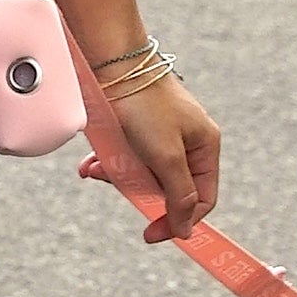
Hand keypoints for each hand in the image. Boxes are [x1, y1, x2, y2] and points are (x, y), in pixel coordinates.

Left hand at [93, 75, 219, 242]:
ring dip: (117, 175)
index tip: (150, 234)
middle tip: (114, 183)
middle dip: (137, 190)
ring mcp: (163, 134)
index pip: (202, 199)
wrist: (112, 63)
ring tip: (95, 169)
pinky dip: (109, 162)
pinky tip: (90, 163)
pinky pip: (127, 156)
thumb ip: (178, 196)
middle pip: (168, 187)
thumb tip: (188, 231)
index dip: (178, 221)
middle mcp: (188, 141)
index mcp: (206, 147)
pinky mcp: (138, 127)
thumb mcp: (166, 156)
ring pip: (143, 173)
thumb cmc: (145, 106)